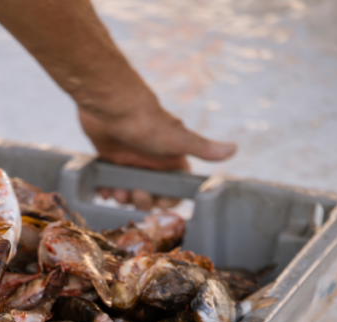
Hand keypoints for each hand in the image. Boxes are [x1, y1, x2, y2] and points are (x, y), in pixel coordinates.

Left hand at [79, 105, 235, 209]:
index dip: (167, 200)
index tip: (158, 200)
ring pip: (127, 191)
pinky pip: (108, 182)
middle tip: (133, 194)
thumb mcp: (178, 139)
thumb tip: (234, 150)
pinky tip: (103, 190)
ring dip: (122, 198)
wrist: (113, 106)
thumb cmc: (147, 122)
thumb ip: (202, 148)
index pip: (173, 190)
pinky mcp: (110, 159)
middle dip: (141, 201)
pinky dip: (105, 190)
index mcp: (170, 162)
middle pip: (148, 195)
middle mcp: (151, 164)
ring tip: (116, 192)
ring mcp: (129, 162)